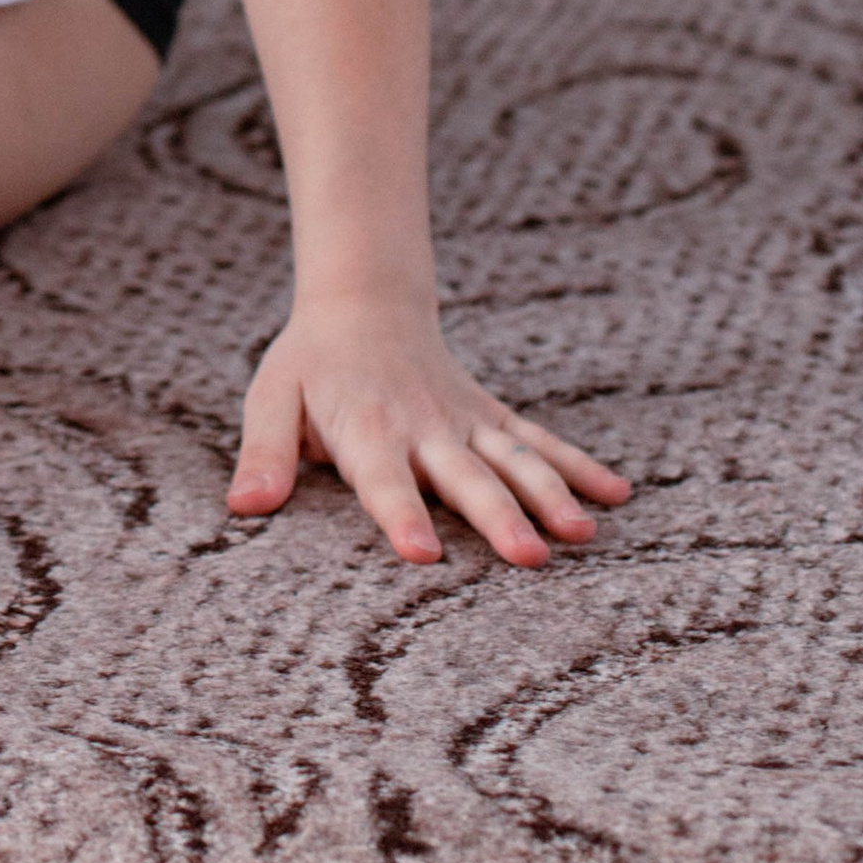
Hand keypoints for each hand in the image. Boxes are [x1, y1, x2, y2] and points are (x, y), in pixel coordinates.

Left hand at [229, 293, 629, 565]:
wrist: (362, 303)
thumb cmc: (309, 364)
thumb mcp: (271, 397)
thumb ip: (264, 452)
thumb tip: (244, 507)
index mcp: (367, 428)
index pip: (384, 481)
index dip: (403, 516)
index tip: (422, 556)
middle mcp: (424, 427)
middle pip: (464, 478)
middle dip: (497, 518)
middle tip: (530, 558)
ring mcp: (465, 421)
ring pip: (513, 460)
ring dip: (550, 495)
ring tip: (583, 534)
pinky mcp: (491, 416)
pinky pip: (539, 441)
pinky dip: (578, 466)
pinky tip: (617, 497)